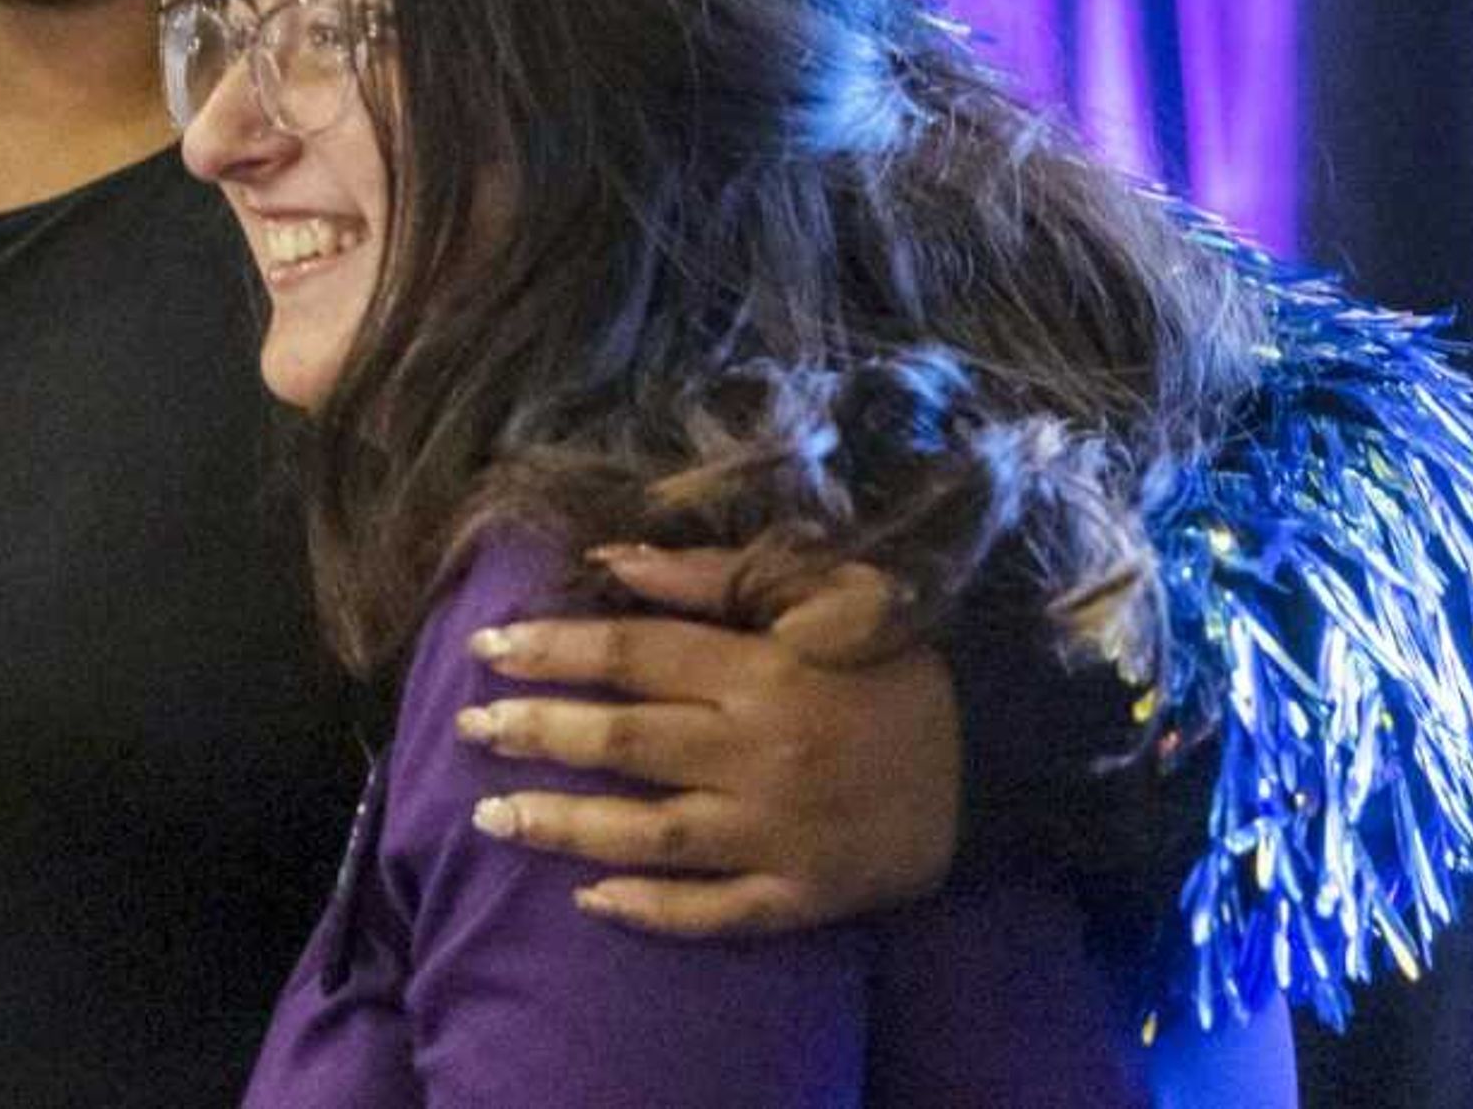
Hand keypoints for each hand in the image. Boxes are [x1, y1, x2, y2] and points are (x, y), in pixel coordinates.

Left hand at [456, 551, 958, 936]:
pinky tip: (588, 899)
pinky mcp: (804, 895)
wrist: (1006, 754)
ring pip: (648, 835)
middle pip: (624, 742)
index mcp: (762, 669)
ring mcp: (779, 832)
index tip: (484, 646)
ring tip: (492, 815)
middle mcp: (760, 753)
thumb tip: (611, 560)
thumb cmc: (903, 656)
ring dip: (563, 824)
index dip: (552, 648)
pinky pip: (714, 912)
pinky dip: (649, 911)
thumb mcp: (826, 584)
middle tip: (466, 726)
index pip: (632, 655)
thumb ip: (715, 573)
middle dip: (535, 732)